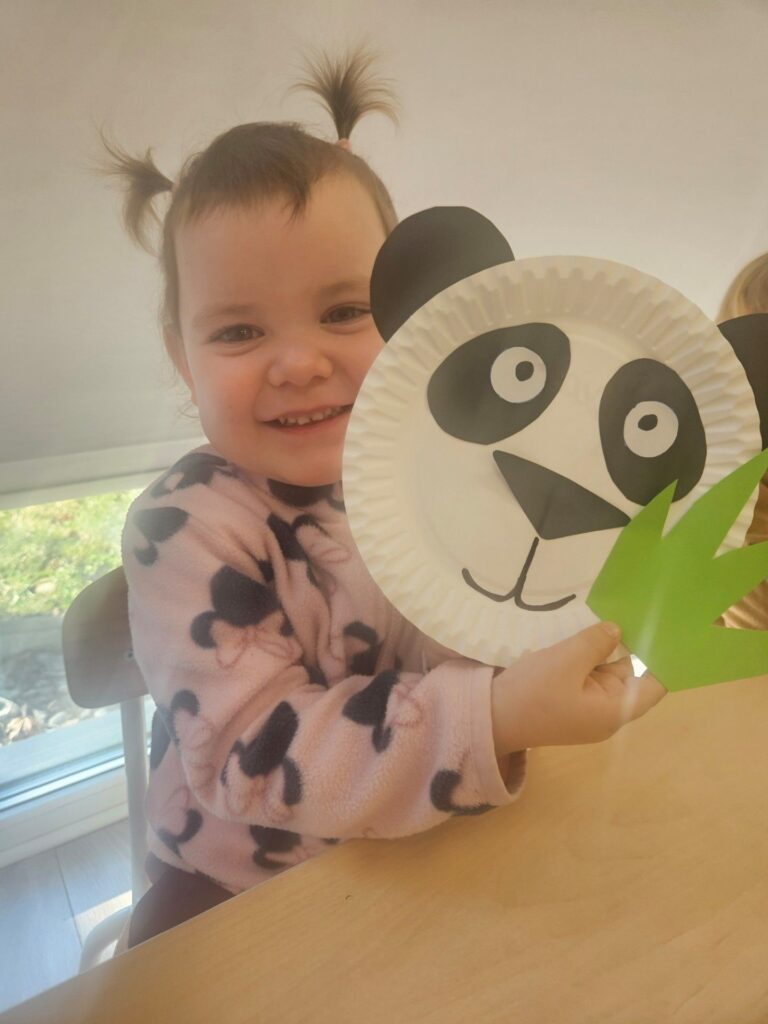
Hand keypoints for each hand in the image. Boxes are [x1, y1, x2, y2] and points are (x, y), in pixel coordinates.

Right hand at [491, 622, 665, 753]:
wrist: (491, 718)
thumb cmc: (533, 694)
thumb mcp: (566, 661)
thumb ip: (596, 643)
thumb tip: (617, 631)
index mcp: (614, 711)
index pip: (653, 685)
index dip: (660, 658)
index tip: (661, 627)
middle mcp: (607, 713)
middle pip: (630, 676)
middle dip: (629, 647)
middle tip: (635, 608)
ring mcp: (587, 708)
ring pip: (606, 673)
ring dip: (603, 649)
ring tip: (611, 613)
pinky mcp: (570, 701)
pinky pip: (587, 676)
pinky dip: (587, 657)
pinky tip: (584, 634)